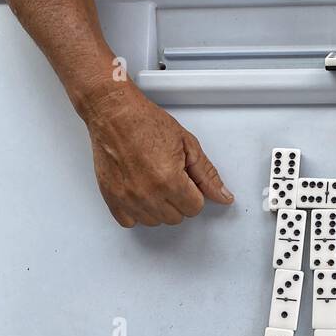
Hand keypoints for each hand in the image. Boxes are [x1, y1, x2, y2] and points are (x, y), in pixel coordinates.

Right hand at [80, 85, 232, 226]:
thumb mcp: (187, 144)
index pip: (195, 208)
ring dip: (158, 207)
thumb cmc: (145, 122)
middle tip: (169, 177)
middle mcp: (148, 193)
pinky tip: (138, 192)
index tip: (186, 180)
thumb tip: (223, 196)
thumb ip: (207, 174)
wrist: (113, 113)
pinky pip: (130, 222)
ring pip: (155, 222)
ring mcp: (128, 198)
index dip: (194, 193)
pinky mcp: (112, 198)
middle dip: (177, 200)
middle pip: (176, 217)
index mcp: (169, 179)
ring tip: (153, 182)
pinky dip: (136, 212)